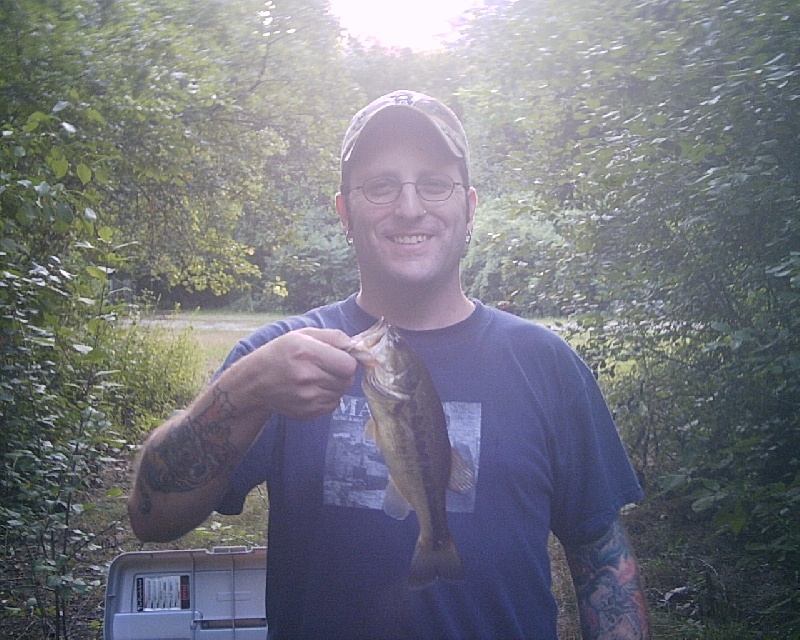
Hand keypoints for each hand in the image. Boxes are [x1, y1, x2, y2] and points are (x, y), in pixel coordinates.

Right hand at [234, 327, 357, 419]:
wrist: (255, 381)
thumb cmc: (281, 353)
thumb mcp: (303, 335)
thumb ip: (333, 336)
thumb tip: (355, 346)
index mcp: (308, 353)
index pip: (349, 365)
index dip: (348, 360)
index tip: (339, 357)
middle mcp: (307, 377)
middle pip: (348, 380)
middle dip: (343, 373)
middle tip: (328, 367)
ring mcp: (307, 398)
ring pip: (341, 393)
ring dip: (336, 385)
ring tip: (319, 377)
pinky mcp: (307, 412)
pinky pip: (333, 405)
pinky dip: (329, 397)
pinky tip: (314, 389)